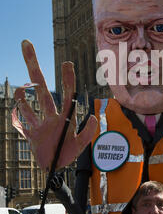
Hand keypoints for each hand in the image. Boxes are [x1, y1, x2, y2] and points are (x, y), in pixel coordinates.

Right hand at [13, 40, 97, 170]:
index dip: (67, 79)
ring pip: (29, 103)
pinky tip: (18, 98)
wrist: (54, 168)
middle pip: (42, 89)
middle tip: (26, 44)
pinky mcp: (30, 133)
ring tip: (20, 87)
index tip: (67, 63)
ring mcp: (39, 122)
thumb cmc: (68, 155)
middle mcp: (51, 115)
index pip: (67, 94)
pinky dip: (19, 111)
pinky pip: (23, 120)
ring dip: (23, 94)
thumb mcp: (81, 146)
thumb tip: (93, 116)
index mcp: (65, 117)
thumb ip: (88, 133)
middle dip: (34, 67)